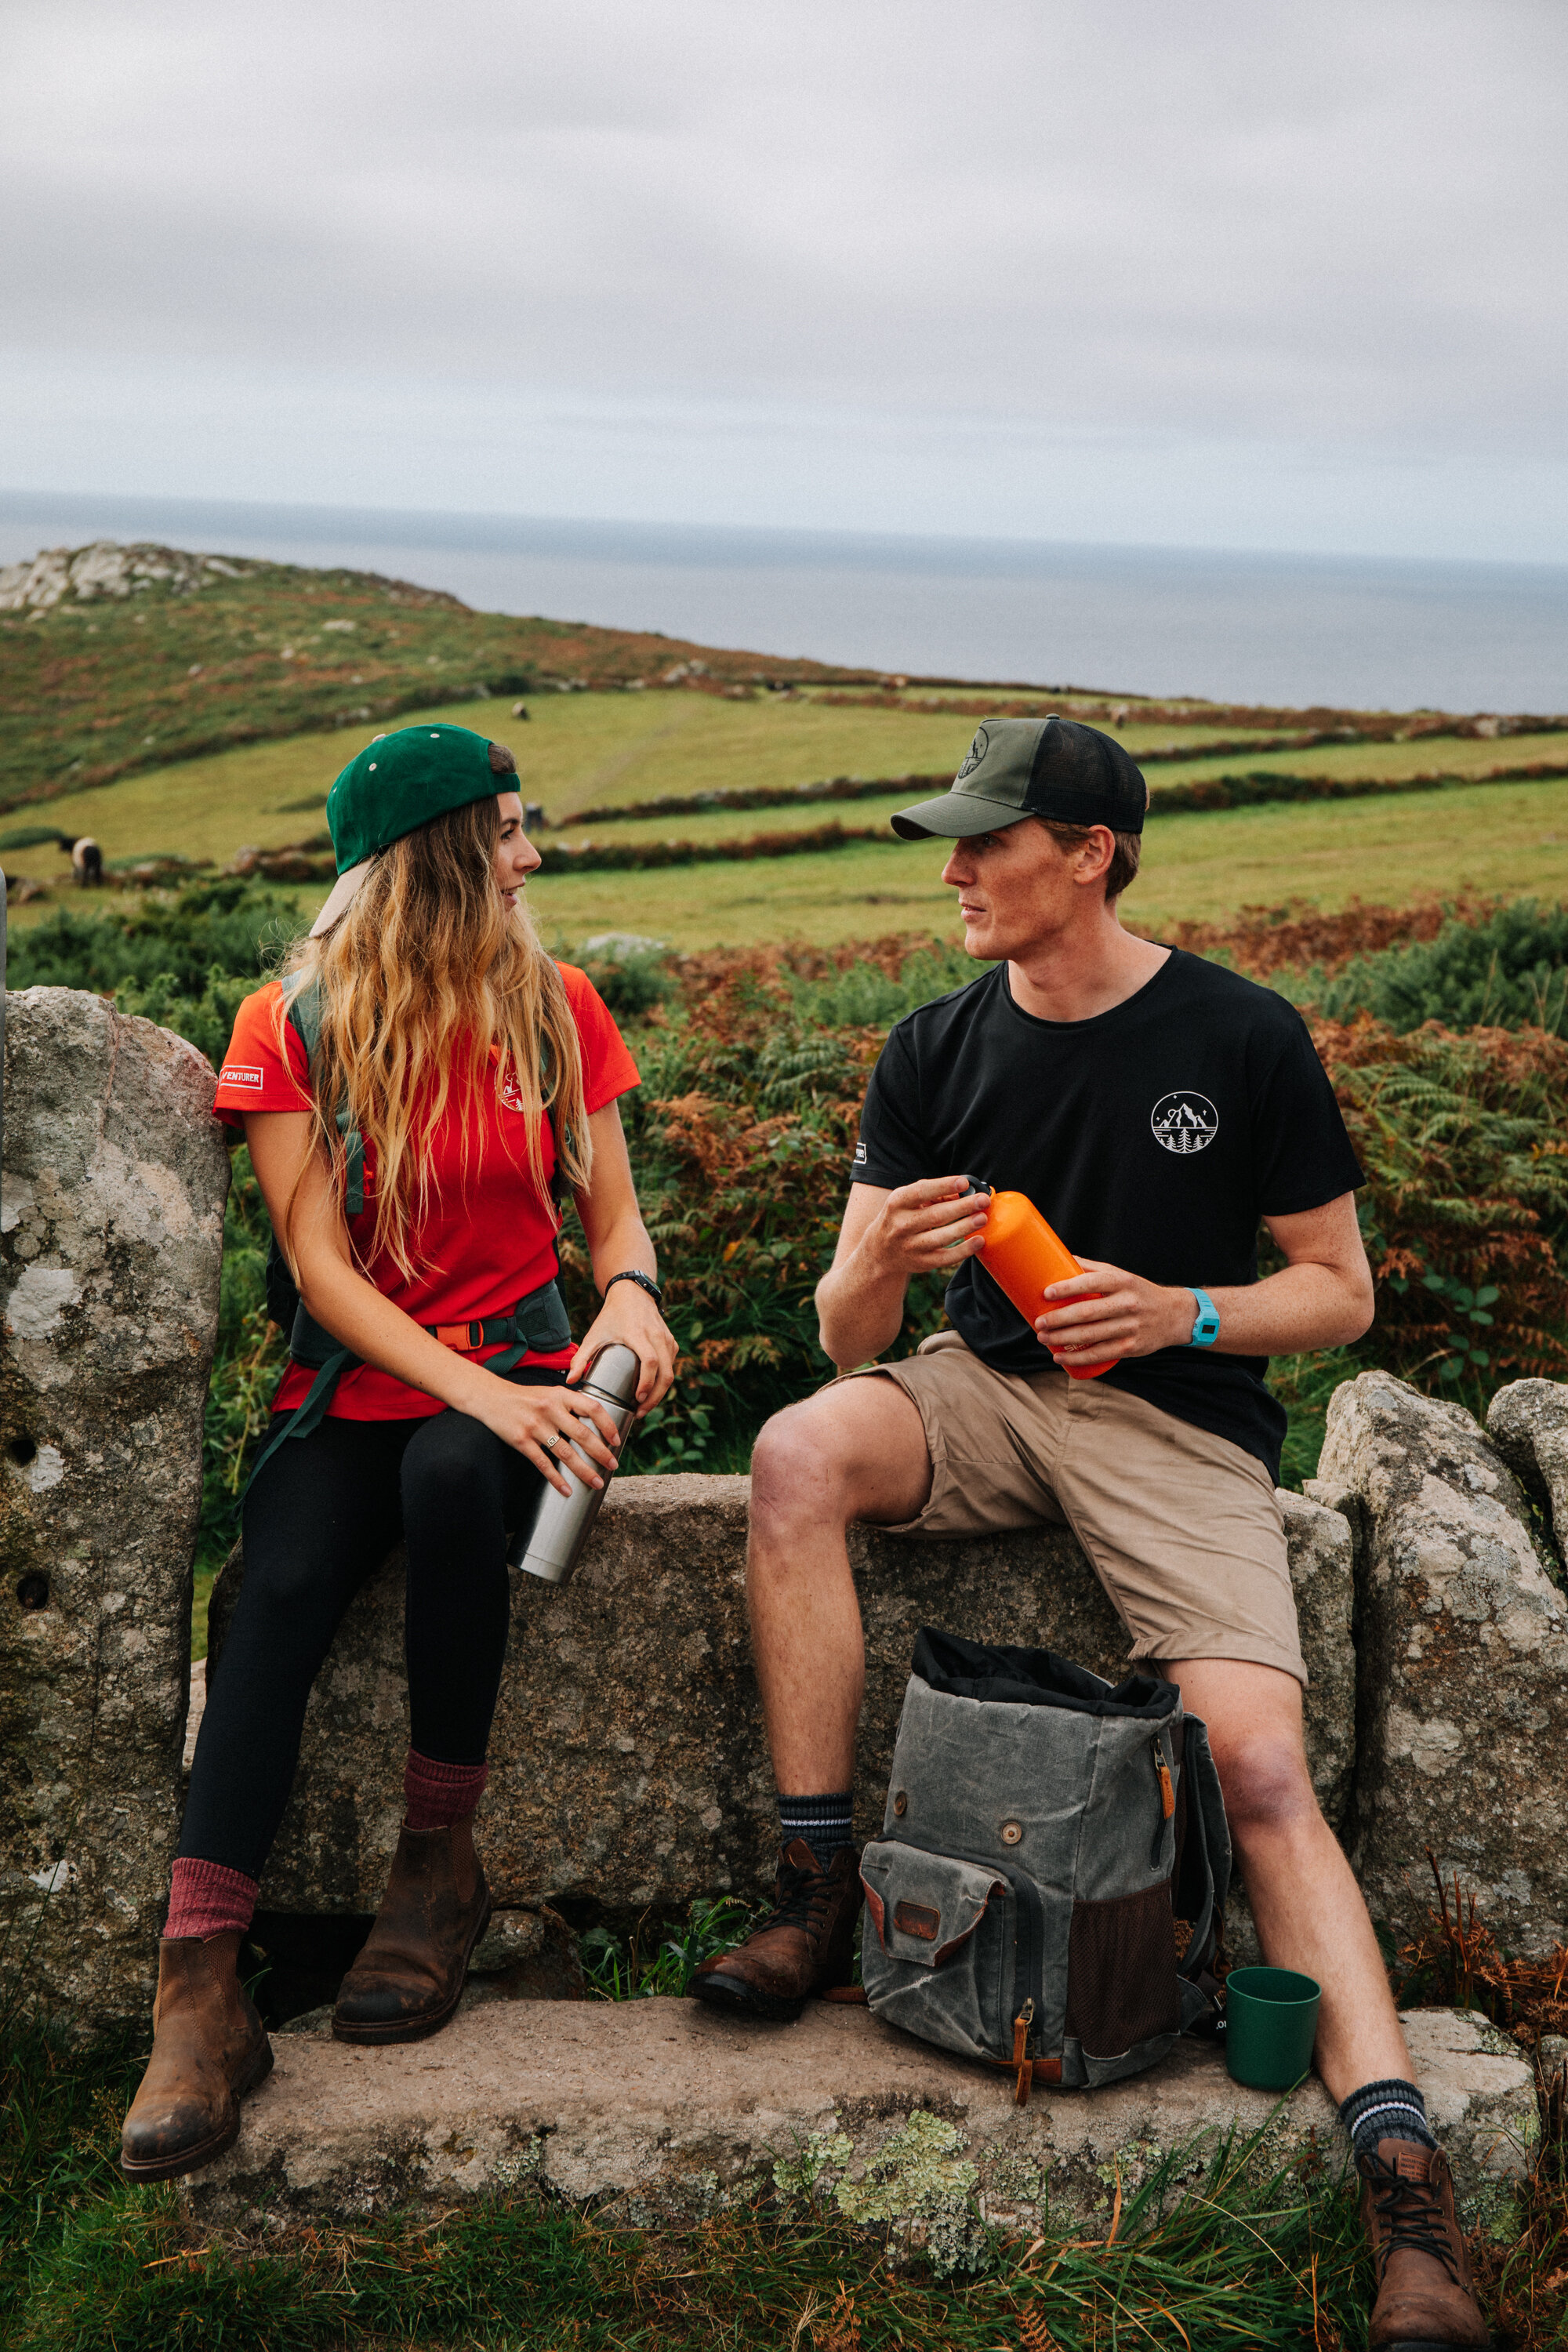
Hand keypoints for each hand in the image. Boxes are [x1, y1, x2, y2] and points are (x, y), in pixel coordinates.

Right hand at [470, 1375, 625, 1496]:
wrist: (491, 1398)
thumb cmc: (526, 1398)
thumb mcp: (550, 1393)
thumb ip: (571, 1405)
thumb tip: (597, 1425)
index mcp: (561, 1395)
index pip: (592, 1408)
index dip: (608, 1425)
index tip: (616, 1441)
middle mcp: (550, 1409)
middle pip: (583, 1435)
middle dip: (601, 1453)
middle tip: (613, 1466)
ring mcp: (535, 1426)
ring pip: (566, 1453)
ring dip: (584, 1471)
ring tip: (596, 1482)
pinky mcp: (521, 1440)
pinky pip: (543, 1463)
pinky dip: (556, 1479)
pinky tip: (566, 1490)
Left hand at [568, 1280, 678, 1417]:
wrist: (632, 1294)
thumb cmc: (612, 1315)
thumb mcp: (594, 1334)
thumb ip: (581, 1357)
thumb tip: (570, 1381)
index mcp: (639, 1334)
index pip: (650, 1361)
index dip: (646, 1383)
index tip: (637, 1399)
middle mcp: (657, 1336)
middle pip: (665, 1373)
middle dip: (655, 1397)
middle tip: (641, 1412)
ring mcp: (667, 1339)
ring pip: (671, 1371)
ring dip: (660, 1392)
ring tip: (644, 1405)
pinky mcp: (671, 1342)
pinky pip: (671, 1366)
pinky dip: (663, 1381)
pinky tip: (651, 1391)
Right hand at [864, 1176, 989, 1279]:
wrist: (880, 1251)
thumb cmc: (900, 1218)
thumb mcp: (908, 1201)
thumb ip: (934, 1194)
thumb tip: (964, 1191)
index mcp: (897, 1203)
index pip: (920, 1192)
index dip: (943, 1186)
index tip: (964, 1183)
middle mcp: (901, 1225)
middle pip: (935, 1215)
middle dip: (962, 1207)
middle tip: (983, 1200)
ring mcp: (910, 1246)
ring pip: (941, 1238)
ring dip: (964, 1227)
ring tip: (982, 1218)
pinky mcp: (921, 1263)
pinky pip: (945, 1258)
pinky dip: (964, 1250)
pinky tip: (978, 1241)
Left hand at [1034, 1261, 1195, 1363]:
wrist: (1173, 1315)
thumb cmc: (1138, 1292)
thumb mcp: (1120, 1275)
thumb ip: (1092, 1269)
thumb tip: (1059, 1258)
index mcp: (1122, 1282)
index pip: (1091, 1282)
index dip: (1067, 1288)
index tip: (1046, 1293)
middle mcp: (1127, 1303)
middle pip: (1087, 1313)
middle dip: (1059, 1319)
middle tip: (1039, 1322)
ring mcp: (1130, 1327)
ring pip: (1091, 1335)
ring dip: (1063, 1339)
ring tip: (1043, 1338)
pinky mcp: (1131, 1347)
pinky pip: (1100, 1354)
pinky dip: (1077, 1357)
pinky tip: (1060, 1357)